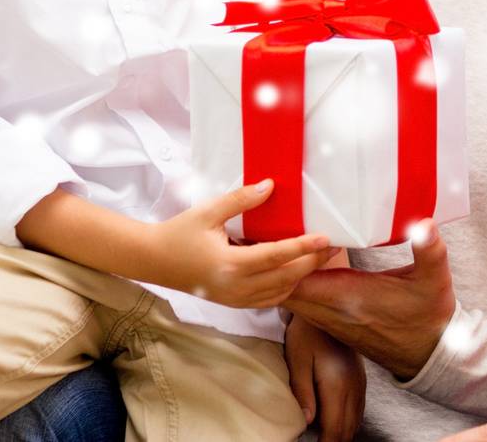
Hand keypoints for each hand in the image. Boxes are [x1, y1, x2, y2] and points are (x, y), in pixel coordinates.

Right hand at [143, 180, 329, 307]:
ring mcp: (235, 298)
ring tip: (320, 257)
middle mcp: (235, 287)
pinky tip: (295, 273)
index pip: (276, 257)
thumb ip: (241, 199)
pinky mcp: (233, 302)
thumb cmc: (179, 234)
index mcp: (230, 265)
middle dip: (311, 262)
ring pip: (280, 292)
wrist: (154, 261)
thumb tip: (270, 186)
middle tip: (332, 247)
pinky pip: (268, 299)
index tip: (325, 238)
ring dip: (301, 276)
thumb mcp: (208, 211)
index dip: (304, 248)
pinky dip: (286, 288)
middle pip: (285, 278)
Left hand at [284, 220, 454, 379]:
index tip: (273, 231)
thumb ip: (430, 250)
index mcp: (350, 297)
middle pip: (283, 289)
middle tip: (259, 230)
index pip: (300, 281)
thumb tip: (426, 224)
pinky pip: (300, 303)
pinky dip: (289, 285)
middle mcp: (332, 310)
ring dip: (277, 274)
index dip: (283, 259)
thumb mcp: (435, 279)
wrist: (429, 354)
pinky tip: (290, 265)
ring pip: (288, 298)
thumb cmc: (429, 314)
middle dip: (269, 262)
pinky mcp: (332, 322)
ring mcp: (329, 319)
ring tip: (268, 241)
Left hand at [286, 313, 364, 441]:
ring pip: (356, 421)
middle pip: (348, 429)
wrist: (331, 304)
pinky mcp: (360, 378)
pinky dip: (348, 422)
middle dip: (335, 441)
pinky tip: (336, 422)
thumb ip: (303, 391)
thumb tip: (307, 422)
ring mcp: (359, 382)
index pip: (336, 428)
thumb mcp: (298, 360)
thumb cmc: (308, 332)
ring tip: (325, 438)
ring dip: (342, 433)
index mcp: (338, 384)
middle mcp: (353, 386)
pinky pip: (358, 409)